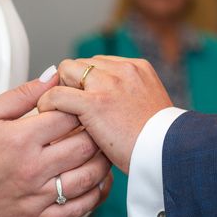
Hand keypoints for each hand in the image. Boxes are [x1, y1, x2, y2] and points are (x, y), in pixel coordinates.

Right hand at [0, 73, 110, 216]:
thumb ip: (23, 94)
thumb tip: (53, 76)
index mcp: (20, 139)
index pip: (68, 117)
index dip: (82, 107)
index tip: (84, 105)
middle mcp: (32, 169)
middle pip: (85, 146)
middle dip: (97, 133)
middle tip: (100, 127)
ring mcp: (37, 197)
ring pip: (88, 177)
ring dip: (103, 162)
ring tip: (103, 151)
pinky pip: (79, 208)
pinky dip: (96, 194)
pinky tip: (98, 181)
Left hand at [37, 56, 172, 172]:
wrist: (169, 154)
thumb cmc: (160, 142)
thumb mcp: (149, 109)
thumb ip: (130, 99)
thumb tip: (110, 107)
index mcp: (138, 68)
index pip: (99, 63)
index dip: (86, 82)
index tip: (81, 99)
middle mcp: (123, 70)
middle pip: (80, 64)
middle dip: (72, 84)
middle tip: (68, 108)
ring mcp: (108, 84)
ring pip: (66, 71)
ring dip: (60, 90)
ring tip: (58, 111)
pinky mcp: (94, 102)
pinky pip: (57, 94)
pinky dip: (48, 104)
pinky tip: (49, 116)